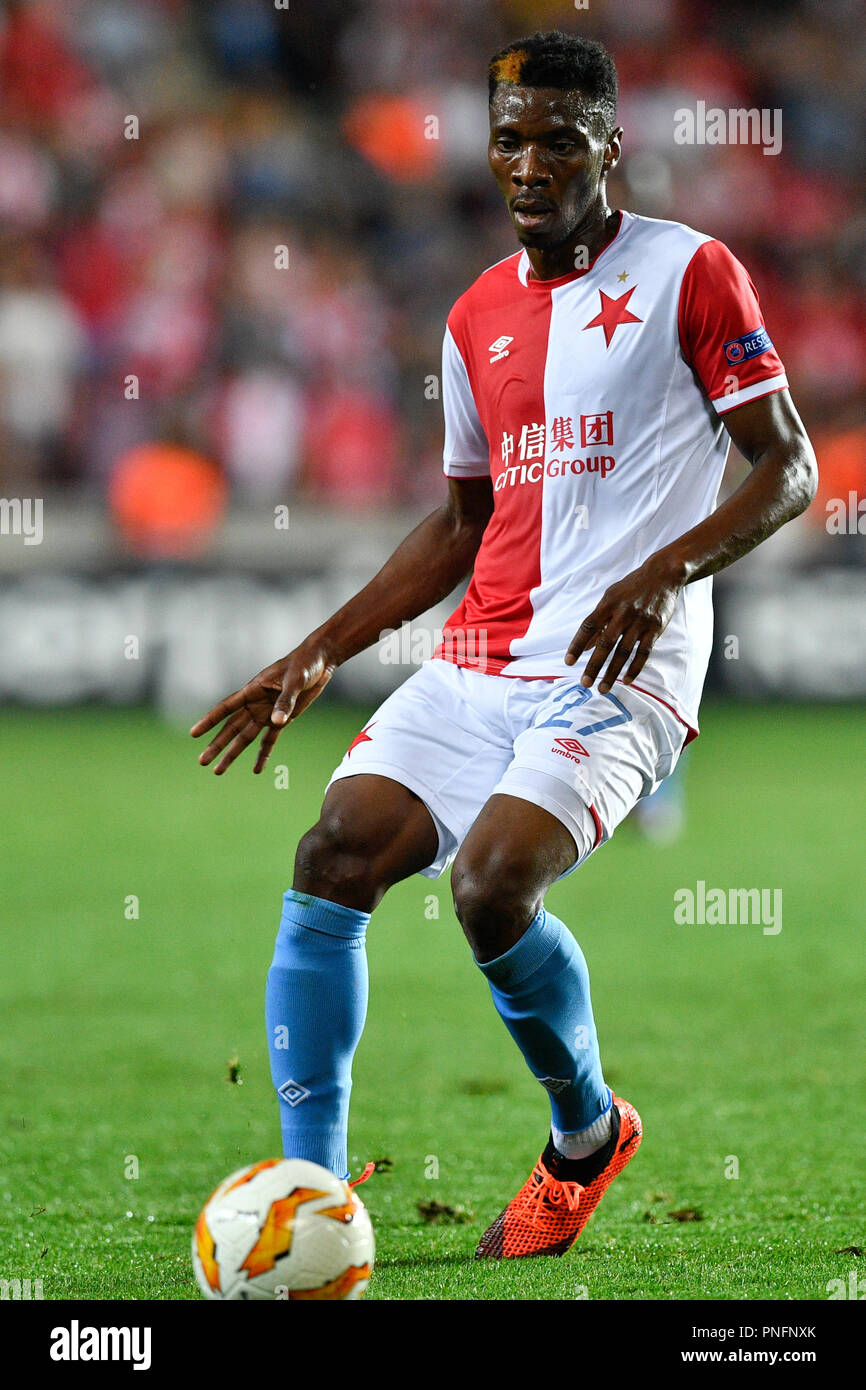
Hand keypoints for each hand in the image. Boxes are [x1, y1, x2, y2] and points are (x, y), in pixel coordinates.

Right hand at [190, 641, 335, 774]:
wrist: (320, 661)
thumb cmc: (304, 664)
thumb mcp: (295, 680)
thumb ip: (286, 701)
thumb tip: (276, 723)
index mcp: (253, 689)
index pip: (226, 708)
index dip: (209, 721)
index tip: (194, 733)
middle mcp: (256, 703)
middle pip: (232, 728)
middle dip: (217, 745)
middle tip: (202, 762)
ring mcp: (268, 712)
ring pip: (246, 737)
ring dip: (233, 754)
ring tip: (218, 770)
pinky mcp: (283, 719)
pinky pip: (269, 740)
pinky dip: (263, 754)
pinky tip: (257, 769)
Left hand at [565, 555, 681, 693]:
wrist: (662, 575)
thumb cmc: (631, 588)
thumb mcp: (610, 598)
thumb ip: (597, 621)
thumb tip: (584, 646)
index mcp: (608, 604)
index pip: (588, 627)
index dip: (577, 645)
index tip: (568, 662)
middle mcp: (623, 613)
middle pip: (605, 643)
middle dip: (594, 665)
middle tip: (584, 683)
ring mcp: (640, 621)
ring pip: (624, 651)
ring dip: (612, 672)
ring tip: (603, 688)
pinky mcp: (655, 628)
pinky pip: (643, 652)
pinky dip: (634, 668)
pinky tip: (626, 680)